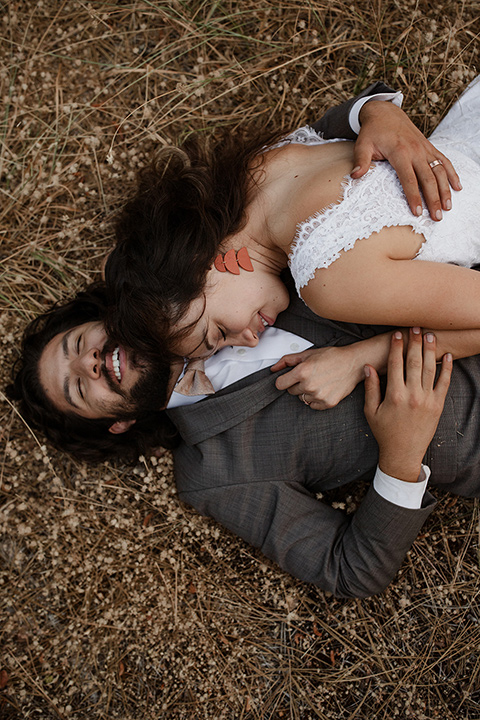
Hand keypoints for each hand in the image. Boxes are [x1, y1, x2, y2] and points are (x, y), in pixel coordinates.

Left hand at [272, 346, 362, 409]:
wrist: (353, 363)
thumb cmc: (332, 357)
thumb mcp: (308, 354)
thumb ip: (287, 361)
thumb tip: (274, 369)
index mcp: (302, 371)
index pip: (280, 385)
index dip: (284, 381)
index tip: (289, 379)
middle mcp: (309, 385)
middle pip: (291, 392)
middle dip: (297, 385)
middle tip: (310, 376)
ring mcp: (319, 396)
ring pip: (302, 399)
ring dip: (307, 392)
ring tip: (319, 381)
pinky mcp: (327, 403)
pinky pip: (312, 406)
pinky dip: (316, 399)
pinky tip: (324, 388)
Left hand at [354, 101, 460, 221]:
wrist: (385, 113)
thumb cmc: (372, 132)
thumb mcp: (362, 145)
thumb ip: (360, 161)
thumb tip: (354, 176)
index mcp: (400, 152)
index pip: (409, 179)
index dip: (414, 196)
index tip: (418, 212)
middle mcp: (416, 151)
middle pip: (428, 178)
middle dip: (434, 199)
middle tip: (437, 217)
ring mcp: (425, 149)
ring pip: (440, 171)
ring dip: (445, 190)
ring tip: (448, 207)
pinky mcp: (429, 147)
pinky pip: (444, 161)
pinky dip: (452, 174)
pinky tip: (457, 187)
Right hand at [364, 328, 451, 482]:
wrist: (403, 453)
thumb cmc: (384, 432)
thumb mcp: (370, 411)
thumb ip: (370, 388)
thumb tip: (368, 367)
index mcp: (394, 395)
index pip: (395, 364)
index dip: (396, 347)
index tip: (397, 334)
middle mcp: (412, 395)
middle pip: (414, 362)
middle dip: (415, 342)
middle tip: (415, 327)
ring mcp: (427, 400)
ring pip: (430, 369)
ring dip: (430, 350)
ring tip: (430, 335)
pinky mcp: (438, 405)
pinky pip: (444, 383)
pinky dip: (447, 369)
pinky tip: (446, 356)